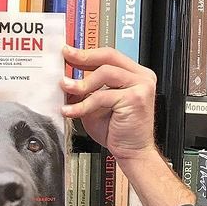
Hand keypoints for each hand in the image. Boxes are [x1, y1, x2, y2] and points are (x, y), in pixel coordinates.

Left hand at [59, 45, 157, 160]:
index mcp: (134, 74)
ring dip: (81, 83)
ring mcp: (141, 86)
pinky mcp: (135, 98)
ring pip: (105, 73)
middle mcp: (141, 76)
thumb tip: (65, 80)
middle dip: (84, 57)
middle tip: (65, 58)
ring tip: (65, 88)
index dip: (87, 53)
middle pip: (109, 57)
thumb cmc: (116, 131)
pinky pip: (102, 96)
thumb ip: (86, 92)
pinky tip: (70, 110)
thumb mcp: (95, 106)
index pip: (109, 56)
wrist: (132, 153)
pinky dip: (83, 104)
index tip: (68, 52)